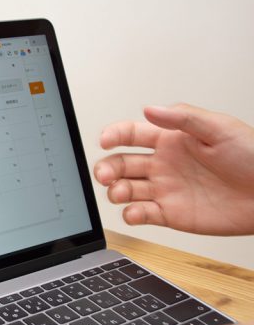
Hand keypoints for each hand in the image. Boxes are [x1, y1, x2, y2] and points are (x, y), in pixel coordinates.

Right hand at [94, 103, 253, 234]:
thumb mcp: (220, 129)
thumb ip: (183, 118)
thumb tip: (150, 109)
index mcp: (171, 140)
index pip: (131, 134)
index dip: (113, 134)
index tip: (104, 140)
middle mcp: (163, 164)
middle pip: (120, 163)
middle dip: (106, 168)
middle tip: (104, 174)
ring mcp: (165, 190)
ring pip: (125, 189)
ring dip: (115, 191)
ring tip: (121, 193)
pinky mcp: (170, 214)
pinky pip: (141, 214)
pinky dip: (131, 215)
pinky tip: (135, 212)